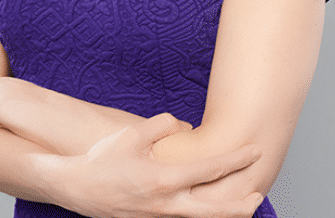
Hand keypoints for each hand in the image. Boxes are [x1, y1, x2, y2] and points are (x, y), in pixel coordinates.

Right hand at [60, 113, 263, 217]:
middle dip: (241, 206)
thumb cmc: (103, 159)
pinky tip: (208, 209)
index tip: (255, 151)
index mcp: (164, 180)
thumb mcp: (133, 134)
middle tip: (259, 194)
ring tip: (242, 206)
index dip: (237, 160)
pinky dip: (200, 216)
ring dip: (223, 214)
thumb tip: (187, 128)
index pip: (211, 170)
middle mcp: (166, 205)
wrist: (75, 187)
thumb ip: (164, 126)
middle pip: (215, 211)